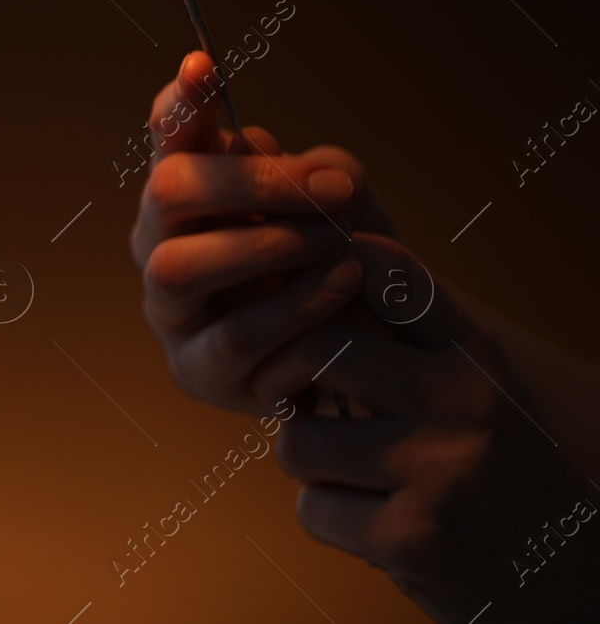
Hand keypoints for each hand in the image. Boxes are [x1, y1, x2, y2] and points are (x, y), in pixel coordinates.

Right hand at [129, 52, 395, 412]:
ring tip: (338, 245)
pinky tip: (343, 289)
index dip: (180, 101)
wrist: (368, 356)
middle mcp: (161, 245)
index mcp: (189, 194)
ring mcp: (172, 312)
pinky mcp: (200, 373)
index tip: (203, 64)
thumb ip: (309, 169)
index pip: (169, 134)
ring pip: (181, 269)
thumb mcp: (339, 205)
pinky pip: (232, 338)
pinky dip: (292, 310)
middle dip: (251, 183)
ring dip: (265, 249)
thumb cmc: (338, 265)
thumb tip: (258, 146)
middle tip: (334, 188)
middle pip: (167, 193)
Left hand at [258, 243, 599, 620]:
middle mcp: (464, 398)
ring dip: (309, 467)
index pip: (387, 269)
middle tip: (292, 404)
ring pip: (299, 441)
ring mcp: (441, 468)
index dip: (325, 270)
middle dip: (283, 379)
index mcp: (475, 353)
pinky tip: (378, 529)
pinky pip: (313, 509)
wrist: (565, 578)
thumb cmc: (494, 470)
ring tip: (357, 479)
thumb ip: (401, 340)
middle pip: (319, 346)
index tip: (303, 304)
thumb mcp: (470, 388)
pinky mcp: (414, 536)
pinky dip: (328, 522)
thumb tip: (300, 280)